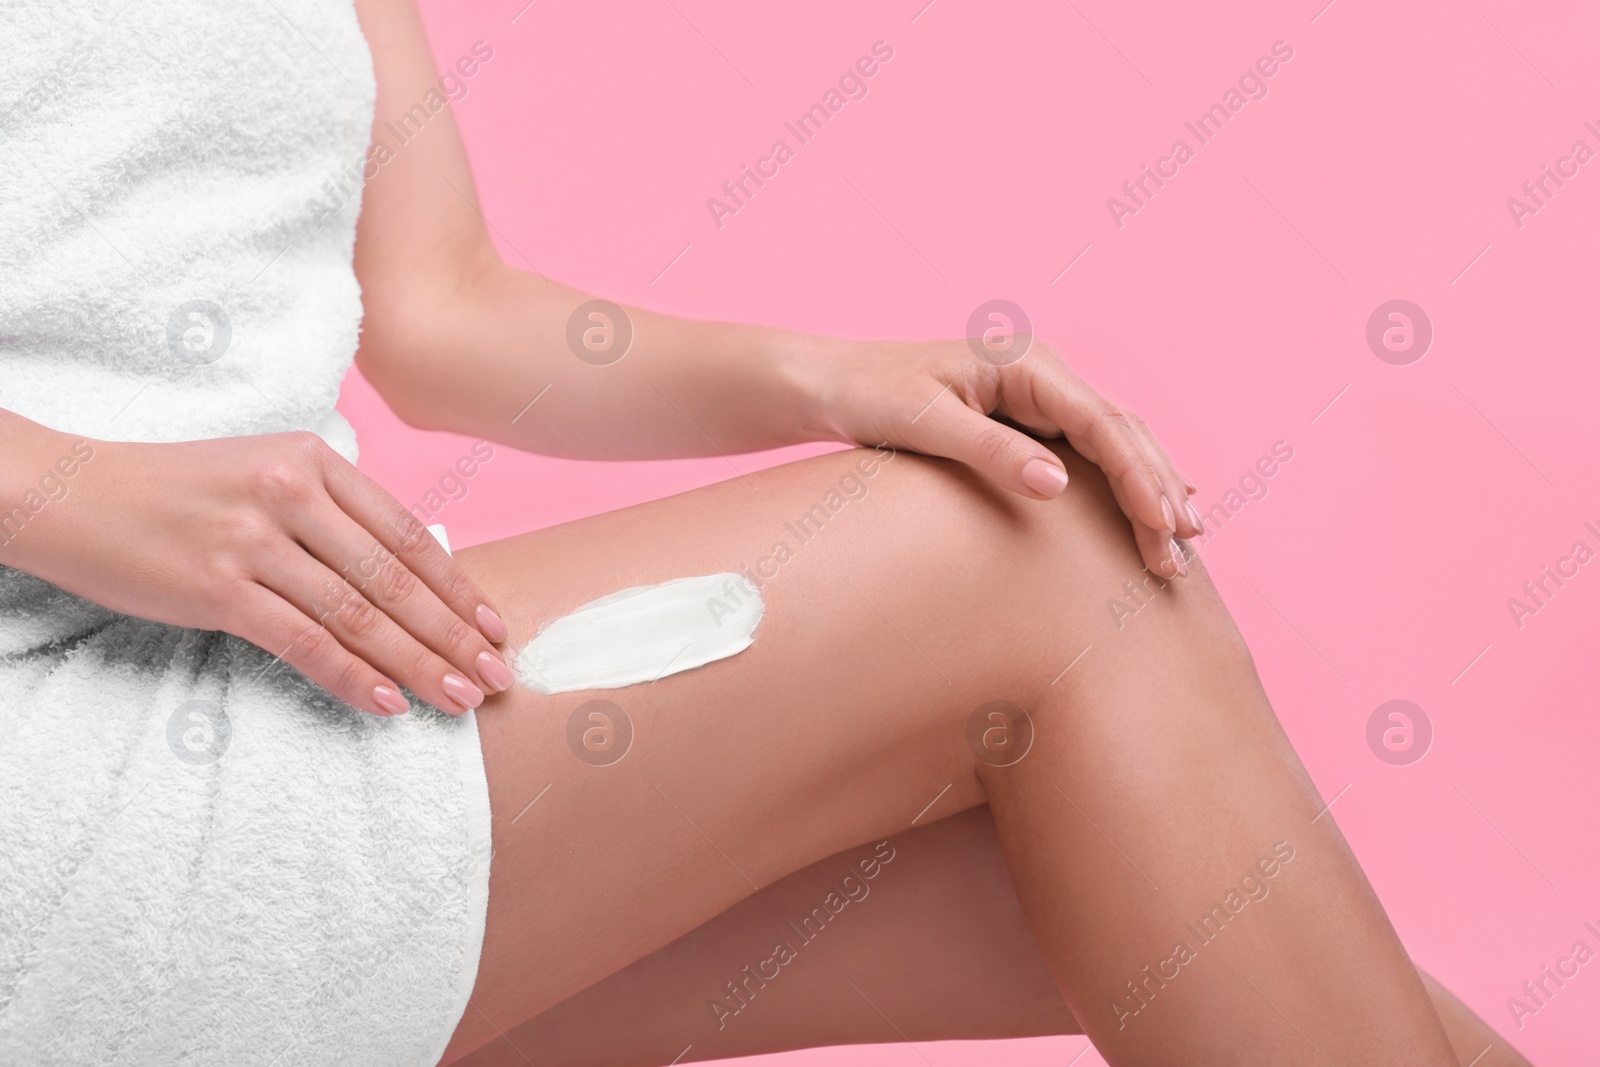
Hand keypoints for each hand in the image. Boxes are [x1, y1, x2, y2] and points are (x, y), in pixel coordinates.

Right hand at [9, 430, 512, 715]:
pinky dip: (352, 676)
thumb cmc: (178, 489)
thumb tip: (403, 576)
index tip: (493, 626)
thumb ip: (331, 514)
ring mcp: (255, 541)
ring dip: (417, 663)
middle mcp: (291, 495)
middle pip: (393, 577)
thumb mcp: (264, 474)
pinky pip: (303, 641)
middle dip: (453, 634)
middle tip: (496, 676)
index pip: (405, 532)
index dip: (456, 585)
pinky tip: (389, 703)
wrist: (72, 494)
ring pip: (359, 614)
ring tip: (459, 698)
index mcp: (312, 460)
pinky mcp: (219, 588)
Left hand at [804, 337, 1202, 577]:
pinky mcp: (1028, 417)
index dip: (1139, 475)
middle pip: (1123, 431)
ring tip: (1186, 540)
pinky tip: (1152, 510)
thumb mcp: (924, 422)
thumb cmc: (870, 395)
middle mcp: (1044, 371)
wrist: (832, 384)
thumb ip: (991, 451)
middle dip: (1159, 489)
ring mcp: (1039, 393)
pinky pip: (1092, 449)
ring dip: (1151, 487)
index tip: (1164, 524)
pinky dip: (1124, 481)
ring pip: (1116, 440)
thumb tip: (1059, 484)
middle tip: (1187, 549)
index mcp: (1027, 363)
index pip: (1103, 422)